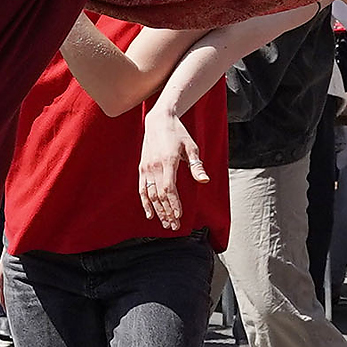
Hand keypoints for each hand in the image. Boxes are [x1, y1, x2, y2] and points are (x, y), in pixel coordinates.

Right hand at [136, 103, 207, 231]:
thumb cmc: (178, 132)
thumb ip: (196, 165)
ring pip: (150, 195)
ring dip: (157, 211)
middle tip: (174, 226)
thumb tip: (204, 180)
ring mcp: (146, 168)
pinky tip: (150, 214)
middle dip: (167, 212)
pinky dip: (145, 203)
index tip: (179, 215)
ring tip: (165, 224)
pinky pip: (142, 189)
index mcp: (168, 161)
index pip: (169, 188)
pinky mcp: (142, 168)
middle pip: (159, 195)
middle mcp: (154, 166)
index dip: (173, 203)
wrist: (158, 120)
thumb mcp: (191, 146)